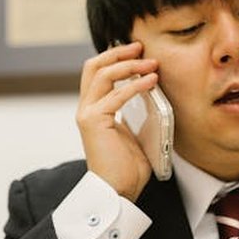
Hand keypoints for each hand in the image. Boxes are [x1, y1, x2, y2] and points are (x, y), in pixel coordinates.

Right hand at [76, 42, 159, 201]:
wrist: (117, 191)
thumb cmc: (127, 167)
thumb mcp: (133, 132)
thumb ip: (134, 113)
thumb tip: (152, 94)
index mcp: (94, 109)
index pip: (97, 73)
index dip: (115, 58)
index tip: (138, 52)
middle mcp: (86, 108)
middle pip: (94, 66)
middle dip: (118, 53)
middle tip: (141, 47)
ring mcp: (87, 114)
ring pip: (102, 75)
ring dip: (129, 65)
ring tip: (151, 63)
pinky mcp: (93, 121)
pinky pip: (116, 95)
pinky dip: (135, 85)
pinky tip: (151, 81)